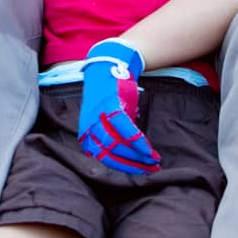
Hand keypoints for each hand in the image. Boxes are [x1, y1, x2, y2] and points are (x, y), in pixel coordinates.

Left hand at [78, 40, 160, 175]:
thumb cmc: (110, 94)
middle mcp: (90, 125)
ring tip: (151, 161)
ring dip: (137, 156)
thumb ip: (112, 134)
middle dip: (131, 165)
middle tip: (147, 169)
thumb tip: (127, 152)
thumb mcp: (106, 117)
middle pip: (110, 153)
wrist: (108, 65)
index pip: (102, 157)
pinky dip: (138, 142)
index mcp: (87, 131)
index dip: (120, 167)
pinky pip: (126, 130)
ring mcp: (99, 116)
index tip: (136, 172)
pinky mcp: (111, 107)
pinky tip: (147, 149)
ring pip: (118, 145)